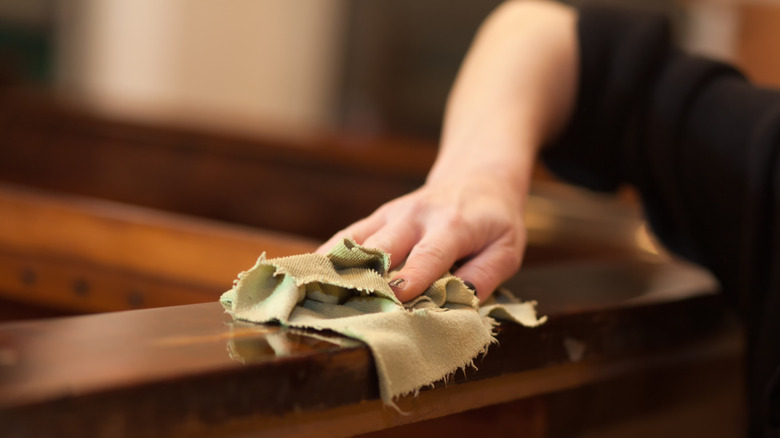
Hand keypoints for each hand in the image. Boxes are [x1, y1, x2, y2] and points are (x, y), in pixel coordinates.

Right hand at [316, 174, 525, 302]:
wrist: (477, 175)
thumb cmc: (494, 219)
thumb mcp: (507, 248)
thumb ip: (486, 276)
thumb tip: (460, 304)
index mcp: (453, 225)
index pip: (429, 255)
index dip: (411, 278)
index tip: (394, 301)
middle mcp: (416, 217)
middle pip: (383, 248)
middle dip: (364, 278)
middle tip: (344, 308)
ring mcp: (391, 215)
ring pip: (357, 241)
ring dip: (336, 269)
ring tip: (310, 294)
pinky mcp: (377, 218)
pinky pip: (347, 237)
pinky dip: (327, 256)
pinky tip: (306, 275)